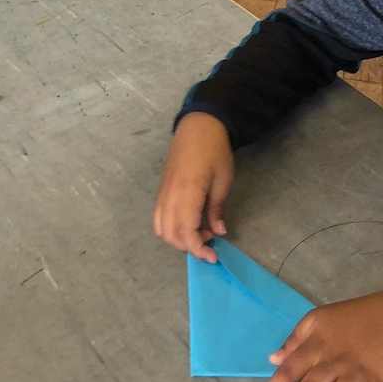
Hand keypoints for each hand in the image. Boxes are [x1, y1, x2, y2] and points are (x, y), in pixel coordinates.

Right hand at [153, 112, 232, 261]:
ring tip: (200, 234)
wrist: (198, 125)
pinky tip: (189, 224)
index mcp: (187, 192)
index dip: (197, 249)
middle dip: (188, 247)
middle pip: (169, 234)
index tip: (213, 256)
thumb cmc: (215, 151)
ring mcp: (163, 192)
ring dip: (178, 239)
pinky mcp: (161, 189)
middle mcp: (170, 195)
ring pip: (160, 227)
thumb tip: (218, 232)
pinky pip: (159, 216)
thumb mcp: (223, 180)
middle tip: (210, 243)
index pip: (185, 231)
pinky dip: (170, 228)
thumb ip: (217, 208)